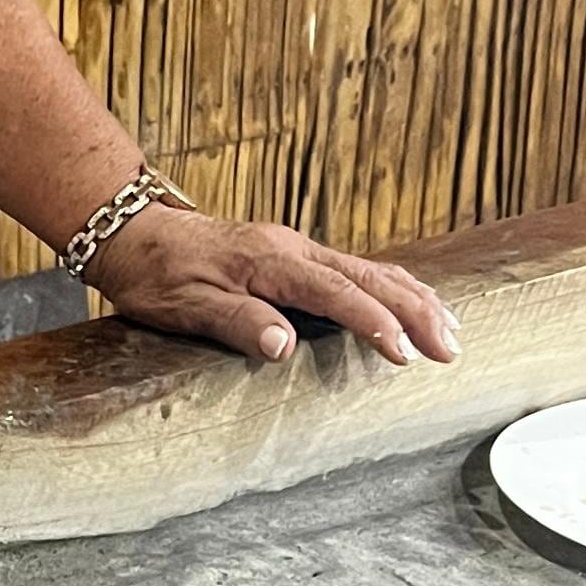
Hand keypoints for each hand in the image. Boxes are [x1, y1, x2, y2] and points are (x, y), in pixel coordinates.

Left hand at [90, 202, 458, 370]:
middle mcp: (293, 249)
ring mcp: (297, 250)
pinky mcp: (294, 257)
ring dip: (414, 299)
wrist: (135, 234)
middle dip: (417, 311)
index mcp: (271, 260)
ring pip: (371, 269)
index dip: (374, 322)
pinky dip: (392, 289)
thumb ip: (236, 322)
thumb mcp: (185, 305)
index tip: (403, 352)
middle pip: (371, 276)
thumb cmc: (156, 274)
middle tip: (450, 347)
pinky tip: (411, 303)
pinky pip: (356, 270)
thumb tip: (282, 345)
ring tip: (449, 329)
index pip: (337, 293)